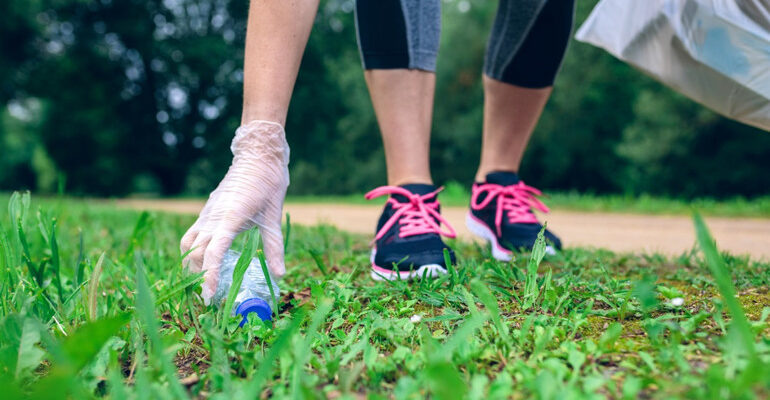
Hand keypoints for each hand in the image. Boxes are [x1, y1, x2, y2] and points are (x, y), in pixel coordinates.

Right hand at [180, 120, 289, 303]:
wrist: (258, 156)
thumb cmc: (269, 184)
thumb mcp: (274, 217)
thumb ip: (274, 248)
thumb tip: (280, 275)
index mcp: (229, 219)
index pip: (212, 254)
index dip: (209, 277)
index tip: (210, 296)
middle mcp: (212, 217)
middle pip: (195, 253)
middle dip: (198, 276)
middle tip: (208, 297)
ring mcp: (207, 213)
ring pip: (188, 244)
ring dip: (191, 264)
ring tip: (202, 281)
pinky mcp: (207, 211)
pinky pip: (193, 234)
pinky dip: (194, 250)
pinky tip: (206, 260)